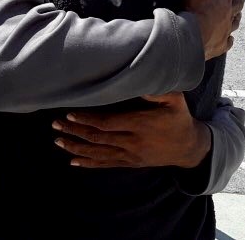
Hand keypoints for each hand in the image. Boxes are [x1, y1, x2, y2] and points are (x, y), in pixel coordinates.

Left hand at [52, 93, 211, 168]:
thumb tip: (139, 79)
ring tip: (58, 141)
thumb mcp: (175, 100)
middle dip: (74, 131)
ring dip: (76, 147)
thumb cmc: (179, 118)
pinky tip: (73, 161)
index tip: (70, 114)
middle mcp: (132, 142)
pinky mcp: (130, 163)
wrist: (189, 148)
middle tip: (55, 124)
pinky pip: (106, 164)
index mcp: (140, 125)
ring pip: (98, 153)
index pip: (107, 123)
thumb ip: (157, 90)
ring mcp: (130, 155)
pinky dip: (88, 163)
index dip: (87, 120)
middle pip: (98, 138)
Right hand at [185, 0, 244, 59]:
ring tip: (239, 14)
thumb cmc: (195, 8)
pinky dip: (229, 38)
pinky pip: (228, 41)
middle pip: (237, 2)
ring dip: (237, 16)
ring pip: (235, 21)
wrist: (191, 38)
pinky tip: (229, 38)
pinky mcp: (220, 45)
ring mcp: (225, 30)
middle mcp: (228, 13)